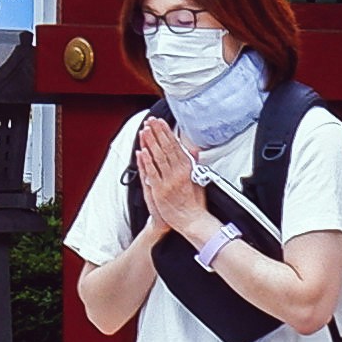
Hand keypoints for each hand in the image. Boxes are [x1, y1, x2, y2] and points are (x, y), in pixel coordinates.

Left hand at [133, 114, 215, 245]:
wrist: (193, 221)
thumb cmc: (195, 203)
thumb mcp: (199, 180)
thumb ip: (194, 164)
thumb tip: (193, 150)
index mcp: (188, 169)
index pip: (175, 146)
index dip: (167, 133)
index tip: (161, 122)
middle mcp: (179, 173)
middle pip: (166, 148)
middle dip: (157, 132)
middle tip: (151, 120)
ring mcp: (169, 181)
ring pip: (158, 157)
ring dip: (151, 142)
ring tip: (145, 130)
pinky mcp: (160, 190)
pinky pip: (152, 173)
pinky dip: (147, 162)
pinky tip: (142, 152)